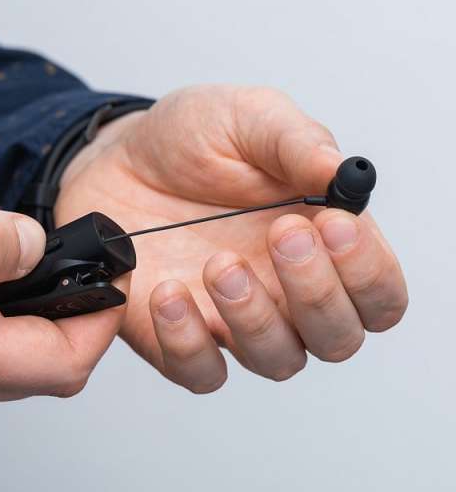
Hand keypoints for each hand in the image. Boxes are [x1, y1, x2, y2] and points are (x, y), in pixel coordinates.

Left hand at [56, 85, 407, 392]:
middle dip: (317, 293)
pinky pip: (201, 372)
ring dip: (255, 317)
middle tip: (280, 234)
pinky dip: (188, 342)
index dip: (368, 270)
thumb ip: (296, 142)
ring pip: (277, 360)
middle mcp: (287, 292)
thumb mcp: (246, 119)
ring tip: (218, 261)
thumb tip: (342, 171)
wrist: (114, 160)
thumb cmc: (189, 140)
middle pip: (338, 337)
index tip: (332, 223)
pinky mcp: (180, 336)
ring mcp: (234, 320)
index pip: (378, 291)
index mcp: (320, 244)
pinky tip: (167, 291)